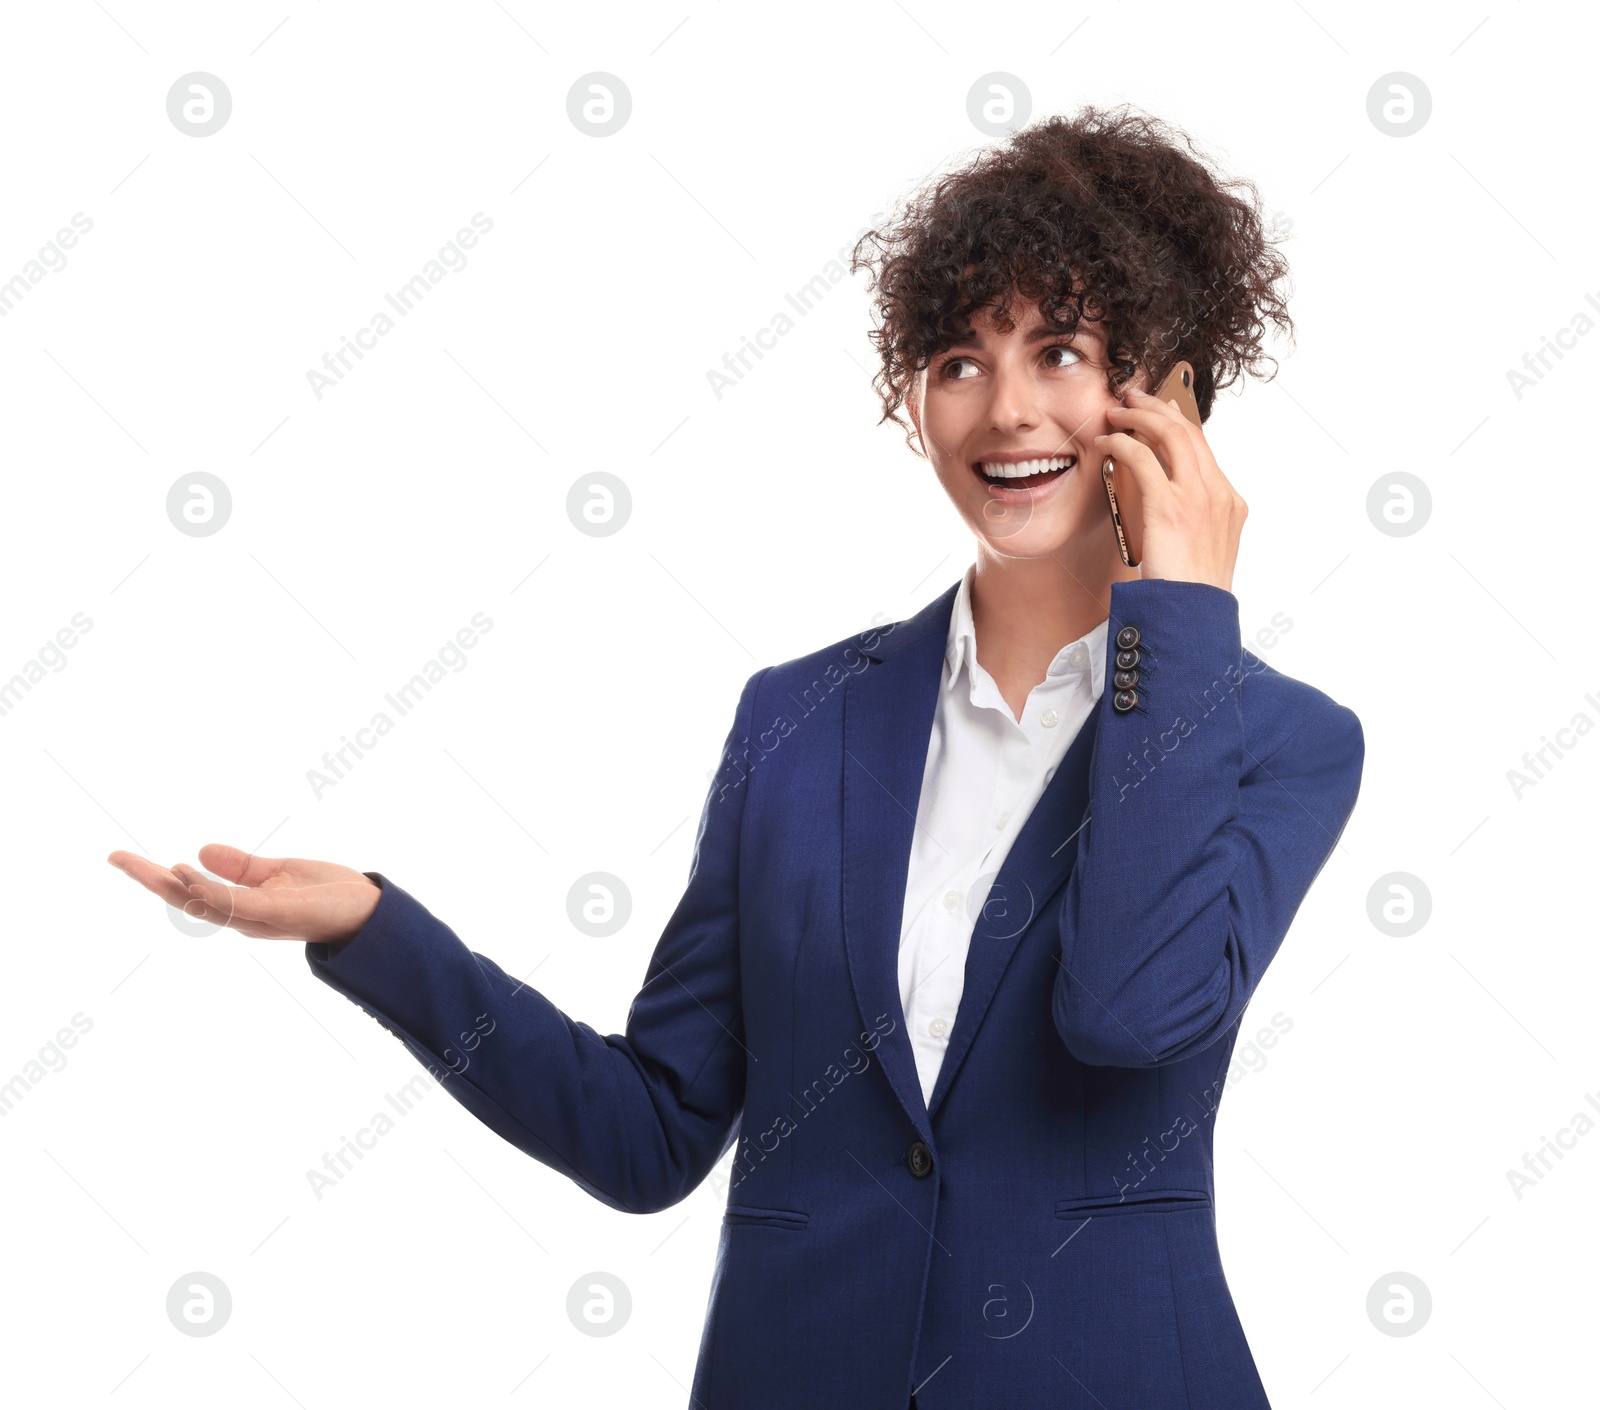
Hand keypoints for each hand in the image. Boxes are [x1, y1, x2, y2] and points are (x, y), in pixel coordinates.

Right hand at [107, 843, 380, 943]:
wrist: (373, 913)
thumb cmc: (330, 895)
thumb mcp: (279, 872)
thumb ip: (242, 867)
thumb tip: (200, 851)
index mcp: (242, 906)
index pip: (190, 890)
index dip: (156, 875)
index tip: (122, 856)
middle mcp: (243, 917)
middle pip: (186, 899)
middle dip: (149, 879)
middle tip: (114, 857)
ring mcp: (258, 917)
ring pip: (204, 903)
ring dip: (173, 884)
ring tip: (145, 865)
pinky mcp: (277, 911)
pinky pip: (235, 901)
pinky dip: (208, 888)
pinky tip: (186, 870)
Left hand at [1095, 387, 1246, 591]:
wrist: (1192, 617)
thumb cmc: (1188, 593)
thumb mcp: (1198, 550)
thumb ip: (1187, 521)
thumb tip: (1155, 504)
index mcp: (1229, 502)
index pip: (1203, 448)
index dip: (1178, 422)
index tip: (1158, 411)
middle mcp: (1219, 493)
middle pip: (1190, 432)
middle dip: (1159, 407)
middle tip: (1133, 397)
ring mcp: (1198, 497)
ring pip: (1171, 435)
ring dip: (1140, 416)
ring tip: (1117, 410)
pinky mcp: (1170, 506)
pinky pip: (1143, 460)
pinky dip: (1122, 444)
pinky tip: (1106, 443)